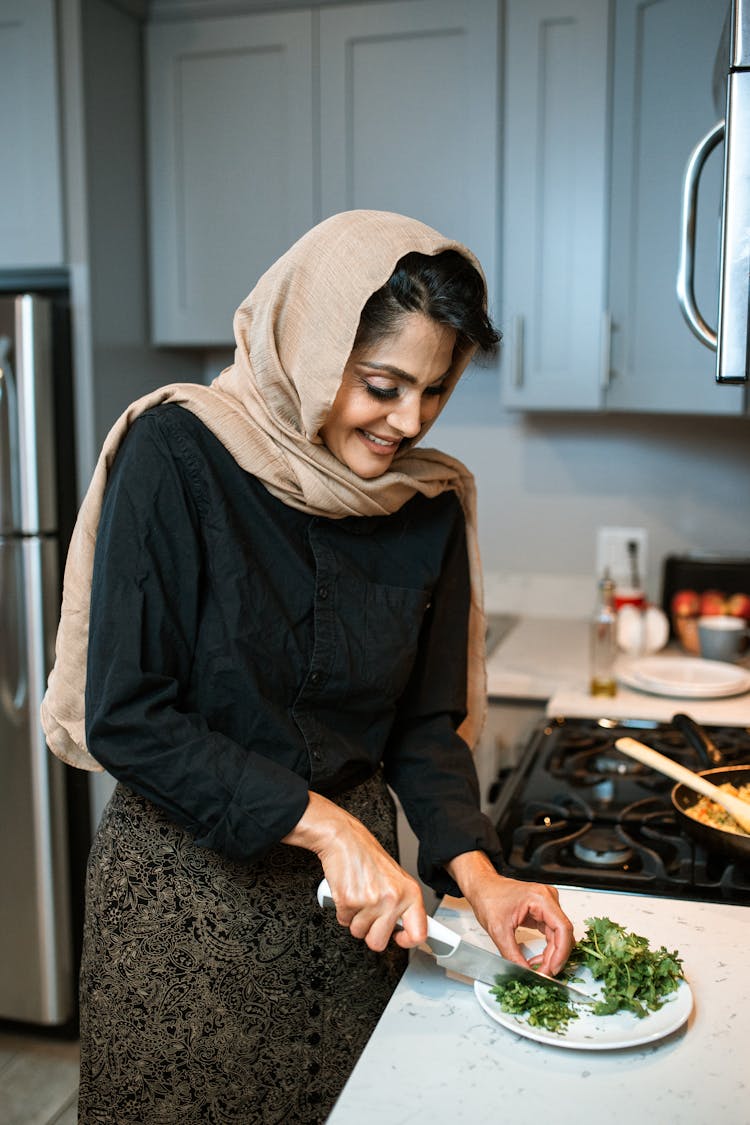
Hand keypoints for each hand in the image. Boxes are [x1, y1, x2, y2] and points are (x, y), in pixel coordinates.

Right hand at [282, 791, 427, 951]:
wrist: (344, 838)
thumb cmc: (367, 856)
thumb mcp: (396, 878)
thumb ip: (402, 903)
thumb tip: (407, 929)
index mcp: (410, 893)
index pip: (418, 932)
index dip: (407, 941)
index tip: (399, 938)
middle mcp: (393, 899)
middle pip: (379, 942)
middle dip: (370, 932)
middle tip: (369, 913)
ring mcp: (371, 901)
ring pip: (359, 932)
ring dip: (355, 919)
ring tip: (358, 896)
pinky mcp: (349, 901)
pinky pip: (343, 921)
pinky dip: (342, 911)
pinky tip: (348, 892)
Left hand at [446, 851, 574, 976]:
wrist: (482, 887)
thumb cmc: (488, 896)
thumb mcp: (498, 930)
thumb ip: (512, 954)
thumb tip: (525, 972)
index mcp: (541, 898)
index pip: (563, 928)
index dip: (561, 953)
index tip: (552, 969)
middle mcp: (548, 899)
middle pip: (563, 934)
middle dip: (555, 957)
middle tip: (544, 974)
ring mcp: (547, 905)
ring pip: (559, 936)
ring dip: (551, 955)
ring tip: (539, 968)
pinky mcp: (543, 912)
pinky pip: (552, 934)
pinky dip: (547, 948)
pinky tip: (539, 959)